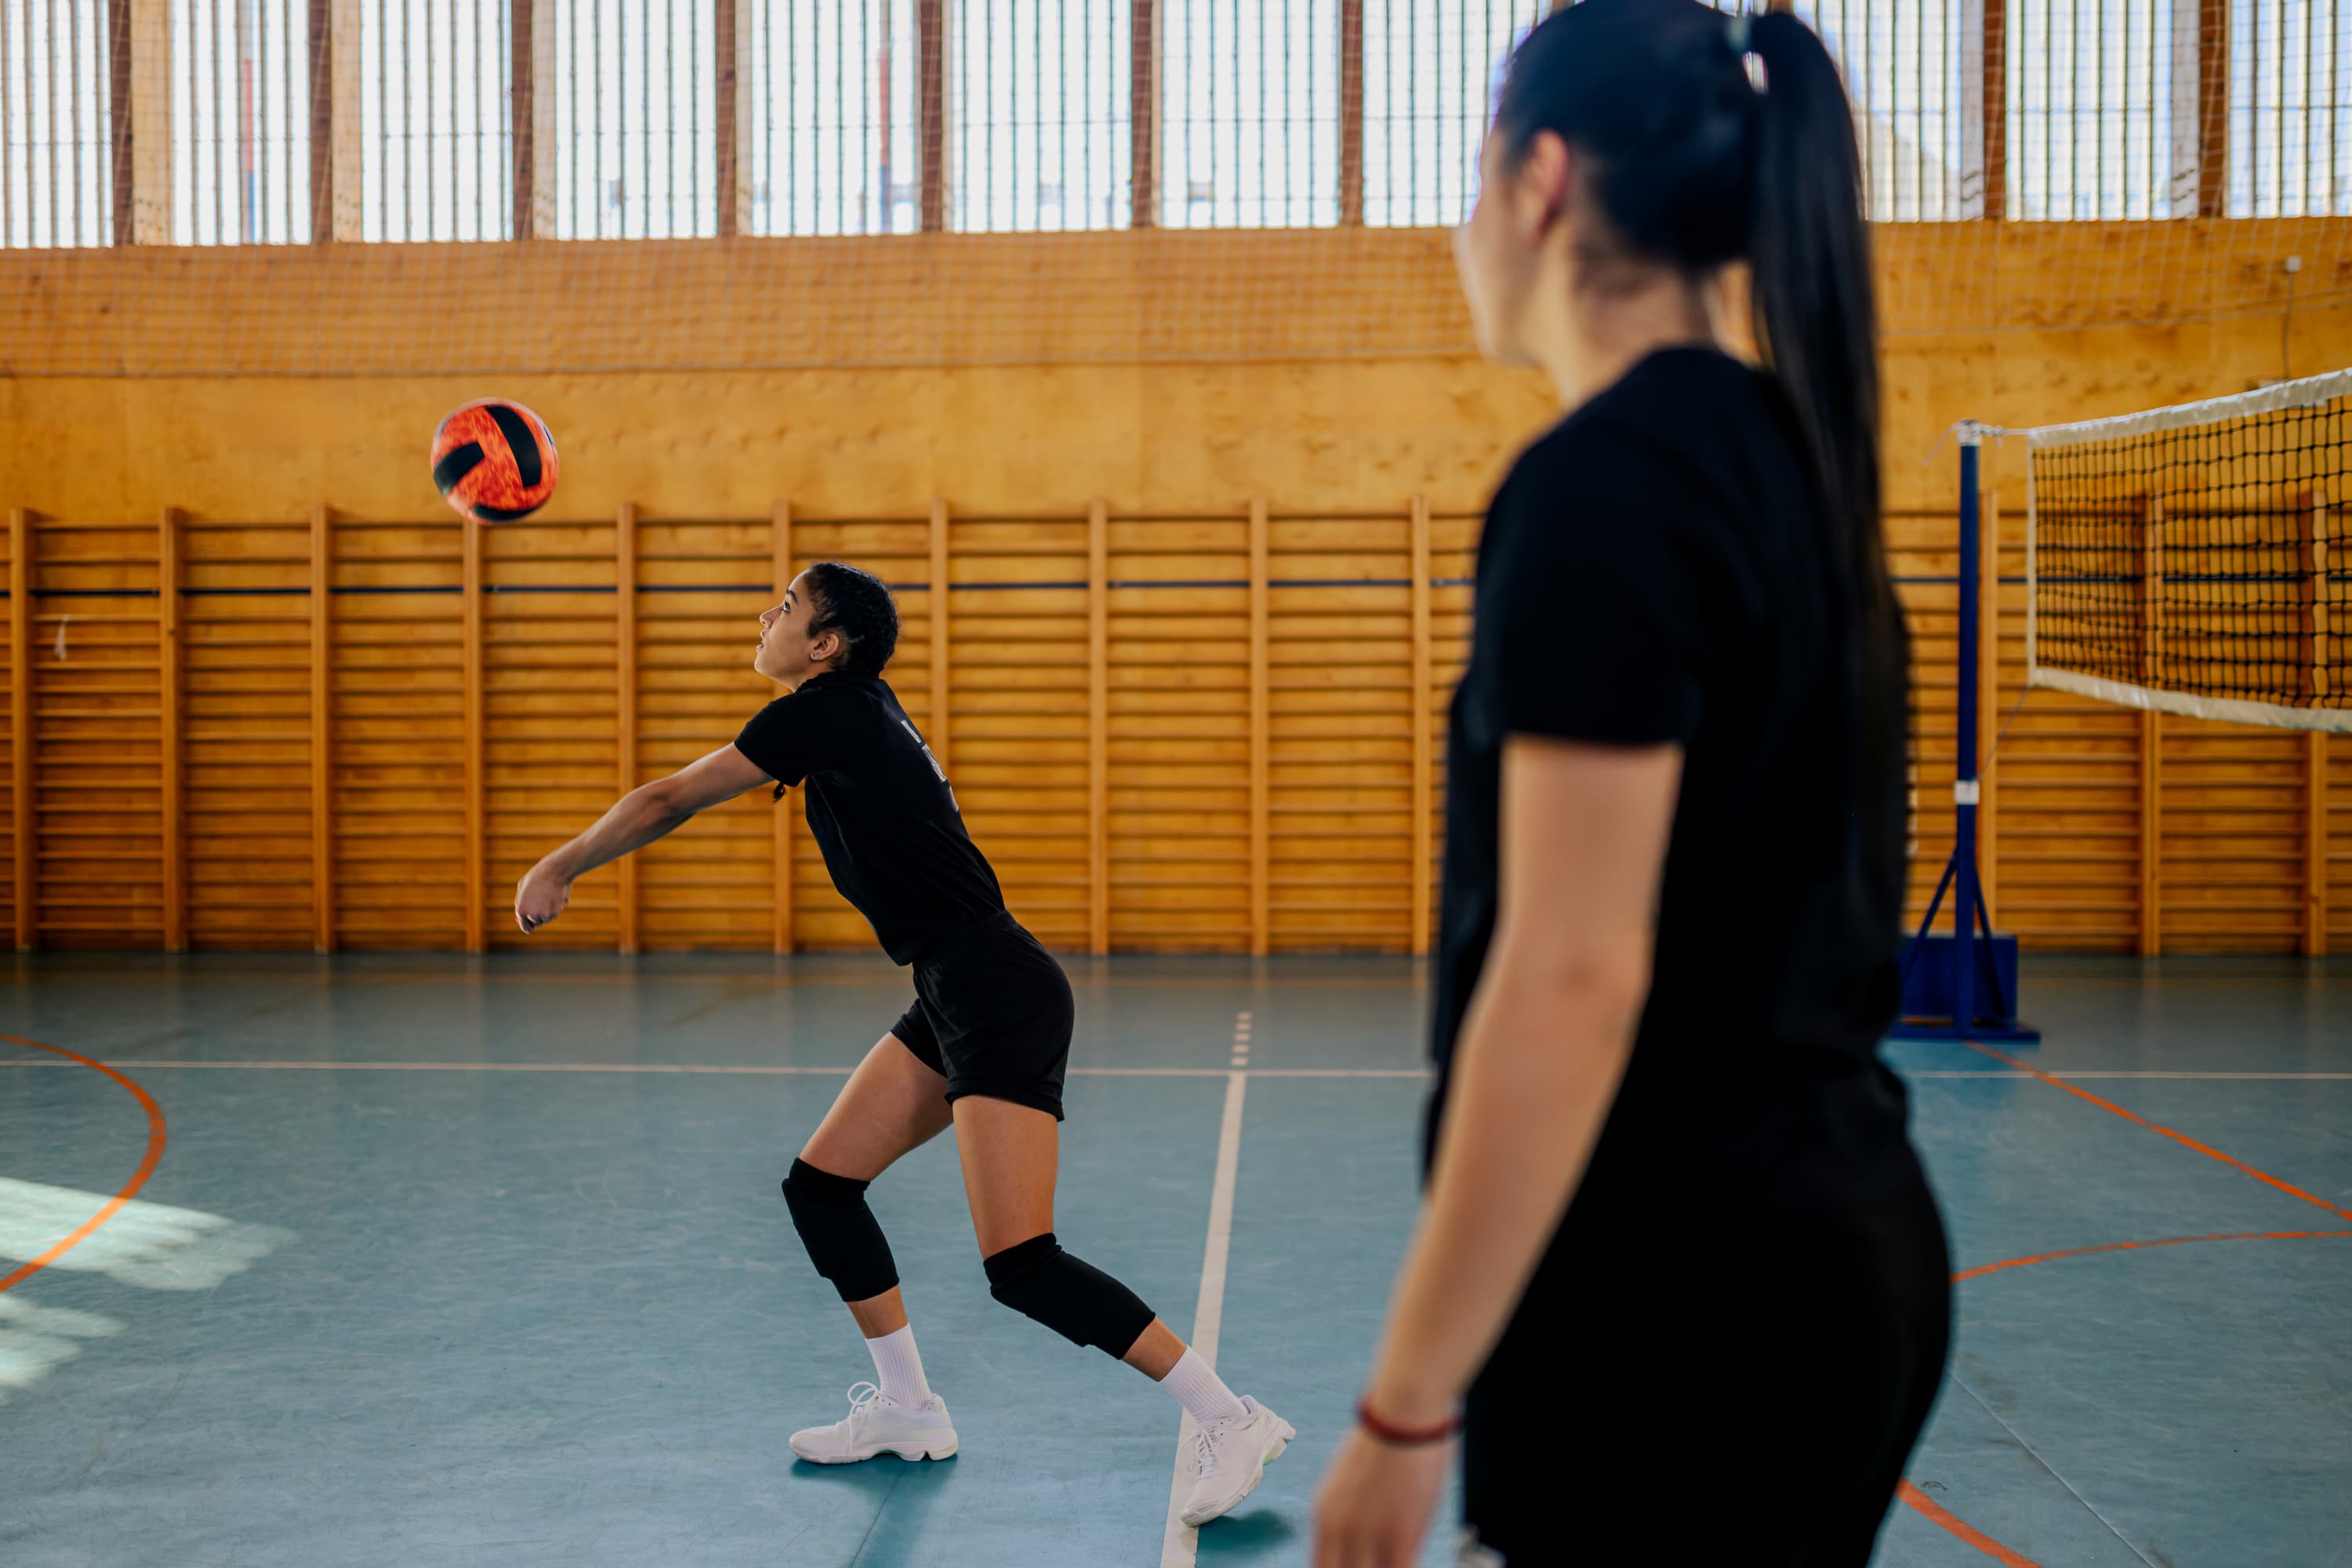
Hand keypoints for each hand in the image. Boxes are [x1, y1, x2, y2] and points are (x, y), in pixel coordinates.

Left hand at [514, 862, 571, 933]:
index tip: (532, 927)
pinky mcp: (555, 913)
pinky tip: (555, 896)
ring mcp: (544, 915)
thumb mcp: (522, 888)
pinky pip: (555, 914)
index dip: (529, 927)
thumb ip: (521, 902)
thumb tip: (521, 913)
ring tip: (548, 896)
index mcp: (521, 910)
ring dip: (548, 911)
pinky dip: (556, 908)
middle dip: (539, 916)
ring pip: (547, 919)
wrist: (554, 871)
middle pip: (537, 923)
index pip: (525, 927)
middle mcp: (531, 915)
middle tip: (542, 903)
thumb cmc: (537, 877)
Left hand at [1312, 1426, 1449, 1567]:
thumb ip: (1349, 1516)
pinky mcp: (1399, 1538)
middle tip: (1377, 1563)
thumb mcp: (1350, 1482)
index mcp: (1324, 1516)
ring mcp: (1368, 1537)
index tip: (1353, 1567)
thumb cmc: (1384, 1439)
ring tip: (1394, 1560)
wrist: (1401, 1414)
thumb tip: (1359, 1538)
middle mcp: (1339, 1531)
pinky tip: (1410, 1562)